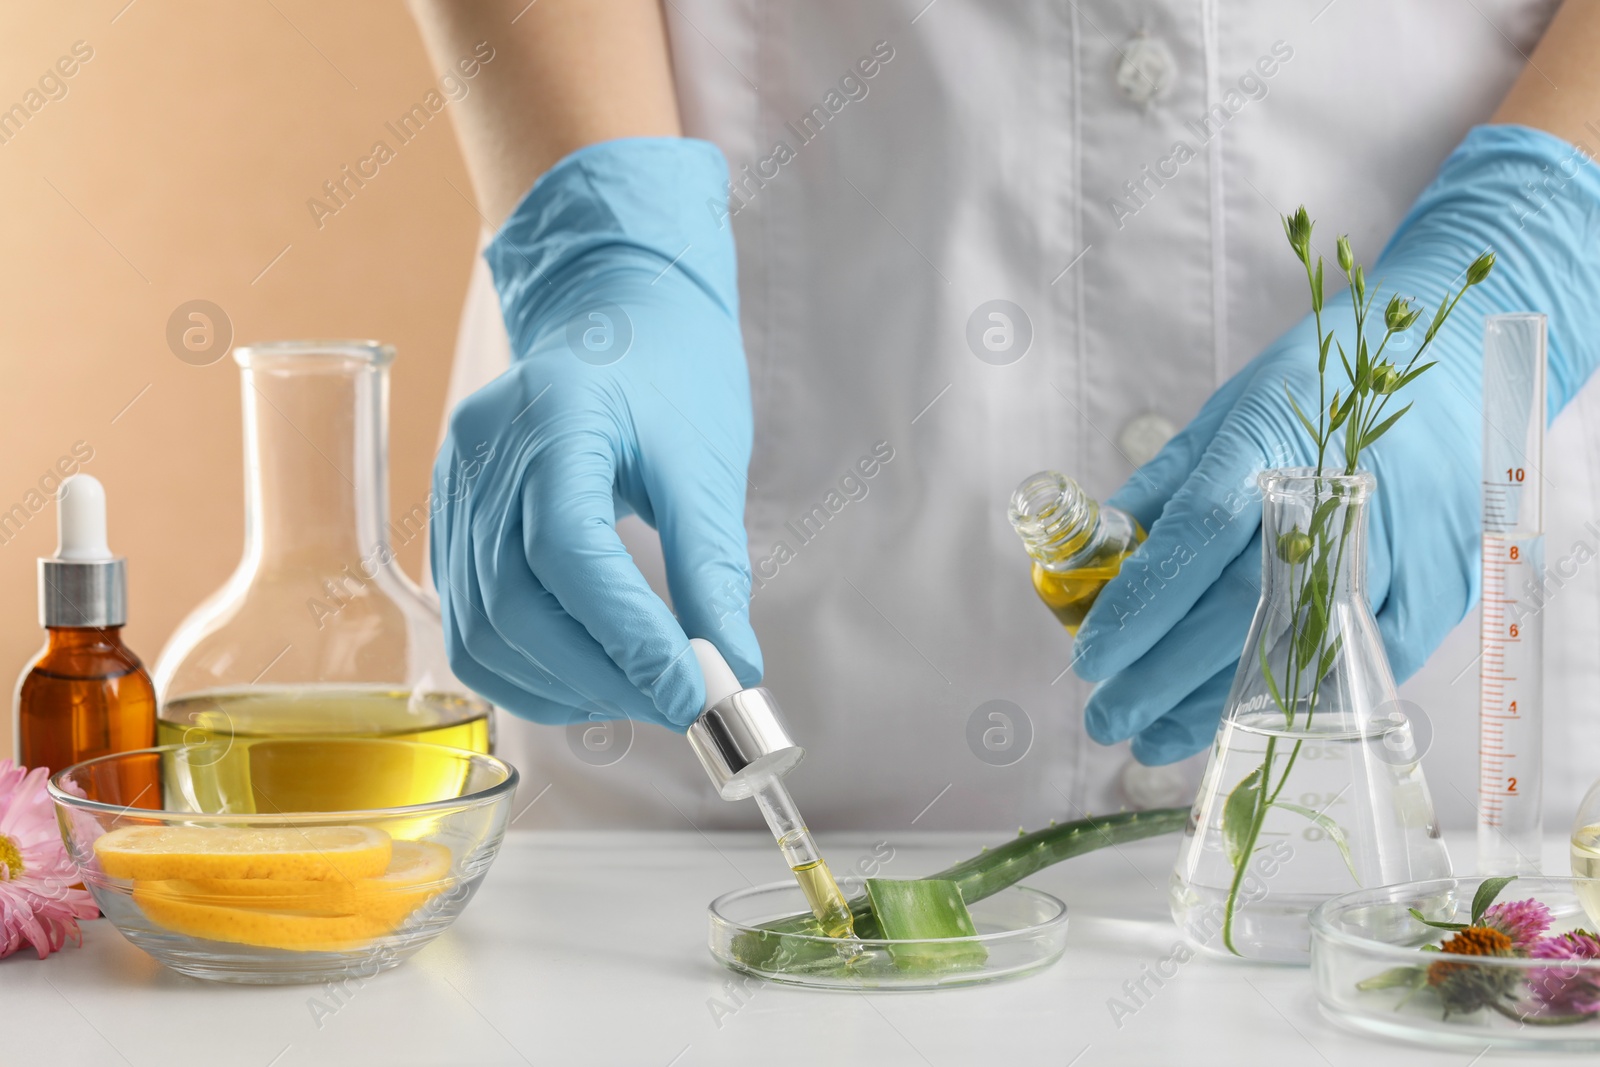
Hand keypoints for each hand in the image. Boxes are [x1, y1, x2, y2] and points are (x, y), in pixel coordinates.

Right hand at [430, 138, 760, 729]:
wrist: (612, 311)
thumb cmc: (667, 372)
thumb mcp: (704, 461)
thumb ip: (711, 568)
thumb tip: (731, 669)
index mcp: (552, 413)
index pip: (568, 549)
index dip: (627, 635)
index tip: (691, 691)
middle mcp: (482, 453)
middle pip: (512, 602)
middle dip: (601, 675)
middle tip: (678, 704)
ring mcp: (452, 491)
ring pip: (481, 630)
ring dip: (565, 688)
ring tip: (642, 693)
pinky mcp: (447, 528)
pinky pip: (471, 626)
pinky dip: (531, 673)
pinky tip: (591, 679)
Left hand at [1071, 125, 1599, 764]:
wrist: (1452, 368)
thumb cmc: (1318, 393)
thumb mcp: (1225, 414)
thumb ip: (1159, 489)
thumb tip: (1092, 560)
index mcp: (1268, 446)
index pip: (1192, 541)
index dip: (1137, 608)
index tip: (1090, 658)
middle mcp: (1331, 504)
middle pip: (1234, 614)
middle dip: (1158, 679)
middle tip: (1106, 717)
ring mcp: (1392, 552)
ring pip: (1292, 657)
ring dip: (1214, 709)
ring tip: (1153, 739)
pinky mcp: (1435, 590)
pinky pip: (1356, 668)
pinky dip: (1293, 705)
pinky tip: (1239, 726)